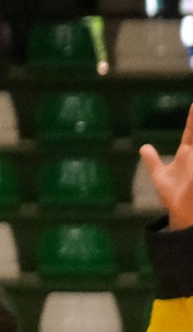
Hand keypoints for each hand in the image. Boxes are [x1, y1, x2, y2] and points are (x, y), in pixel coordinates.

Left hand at [142, 109, 192, 230]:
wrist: (179, 213)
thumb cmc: (174, 194)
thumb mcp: (159, 175)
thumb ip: (153, 160)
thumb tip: (144, 147)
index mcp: (187, 153)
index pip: (191, 131)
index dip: (192, 118)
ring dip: (192, 141)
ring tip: (190, 134)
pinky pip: (192, 172)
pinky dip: (191, 162)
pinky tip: (189, 150)